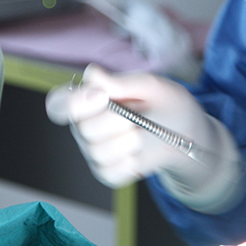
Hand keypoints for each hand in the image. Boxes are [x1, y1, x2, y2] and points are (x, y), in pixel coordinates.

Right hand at [46, 64, 245, 212]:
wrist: (188, 136)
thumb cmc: (167, 104)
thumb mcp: (151, 86)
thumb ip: (120, 82)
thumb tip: (91, 73)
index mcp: (87, 99)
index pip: (58, 104)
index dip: (73, 102)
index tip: (102, 97)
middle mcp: (84, 125)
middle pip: (84, 129)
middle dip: (115, 122)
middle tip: (136, 117)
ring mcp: (94, 150)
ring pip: (97, 152)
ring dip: (127, 143)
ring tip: (141, 134)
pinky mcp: (107, 171)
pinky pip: (109, 171)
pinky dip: (128, 163)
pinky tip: (138, 154)